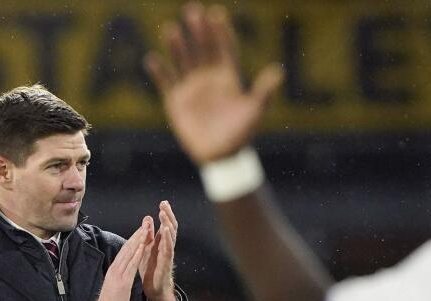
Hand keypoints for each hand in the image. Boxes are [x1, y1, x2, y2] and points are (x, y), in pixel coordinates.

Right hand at [88, 218, 154, 300]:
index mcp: (114, 271)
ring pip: (129, 253)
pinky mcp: (122, 282)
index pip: (125, 252)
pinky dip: (137, 254)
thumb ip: (118, 278)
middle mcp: (115, 269)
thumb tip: (122, 274)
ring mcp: (118, 274)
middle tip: (145, 223)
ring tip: (146, 228)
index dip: (133, 240)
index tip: (140, 231)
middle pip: (127, 248)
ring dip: (138, 240)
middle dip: (137, 235)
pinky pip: (131, 265)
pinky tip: (143, 245)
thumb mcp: (114, 287)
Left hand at [140, 201, 178, 300]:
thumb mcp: (147, 248)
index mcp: (162, 243)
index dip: (165, 214)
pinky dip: (167, 240)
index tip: (163, 203)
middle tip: (164, 205)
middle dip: (168, 216)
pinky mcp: (166, 263)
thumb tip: (147, 217)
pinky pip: (168, 250)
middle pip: (171, 228)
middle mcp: (167, 247)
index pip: (166, 225)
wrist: (154, 289)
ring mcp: (168, 255)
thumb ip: (148, 234)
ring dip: (167, 225)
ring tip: (163, 214)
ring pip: (170, 237)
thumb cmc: (151, 268)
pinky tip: (165, 231)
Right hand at [144, 3, 283, 163]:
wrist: (220, 156)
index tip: (216, 14)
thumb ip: (263, 92)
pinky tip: (152, 59)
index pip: (223, 48)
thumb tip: (278, 71)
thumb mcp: (254, 112)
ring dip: (177, 45)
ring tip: (170, 29)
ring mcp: (191, 88)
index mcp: (227, 76)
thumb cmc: (240, 134)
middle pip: (202, 48)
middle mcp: (208, 77)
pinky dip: (159, 71)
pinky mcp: (176, 101)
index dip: (220, 32)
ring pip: (183, 61)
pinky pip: (165, 82)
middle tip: (192, 10)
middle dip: (198, 30)